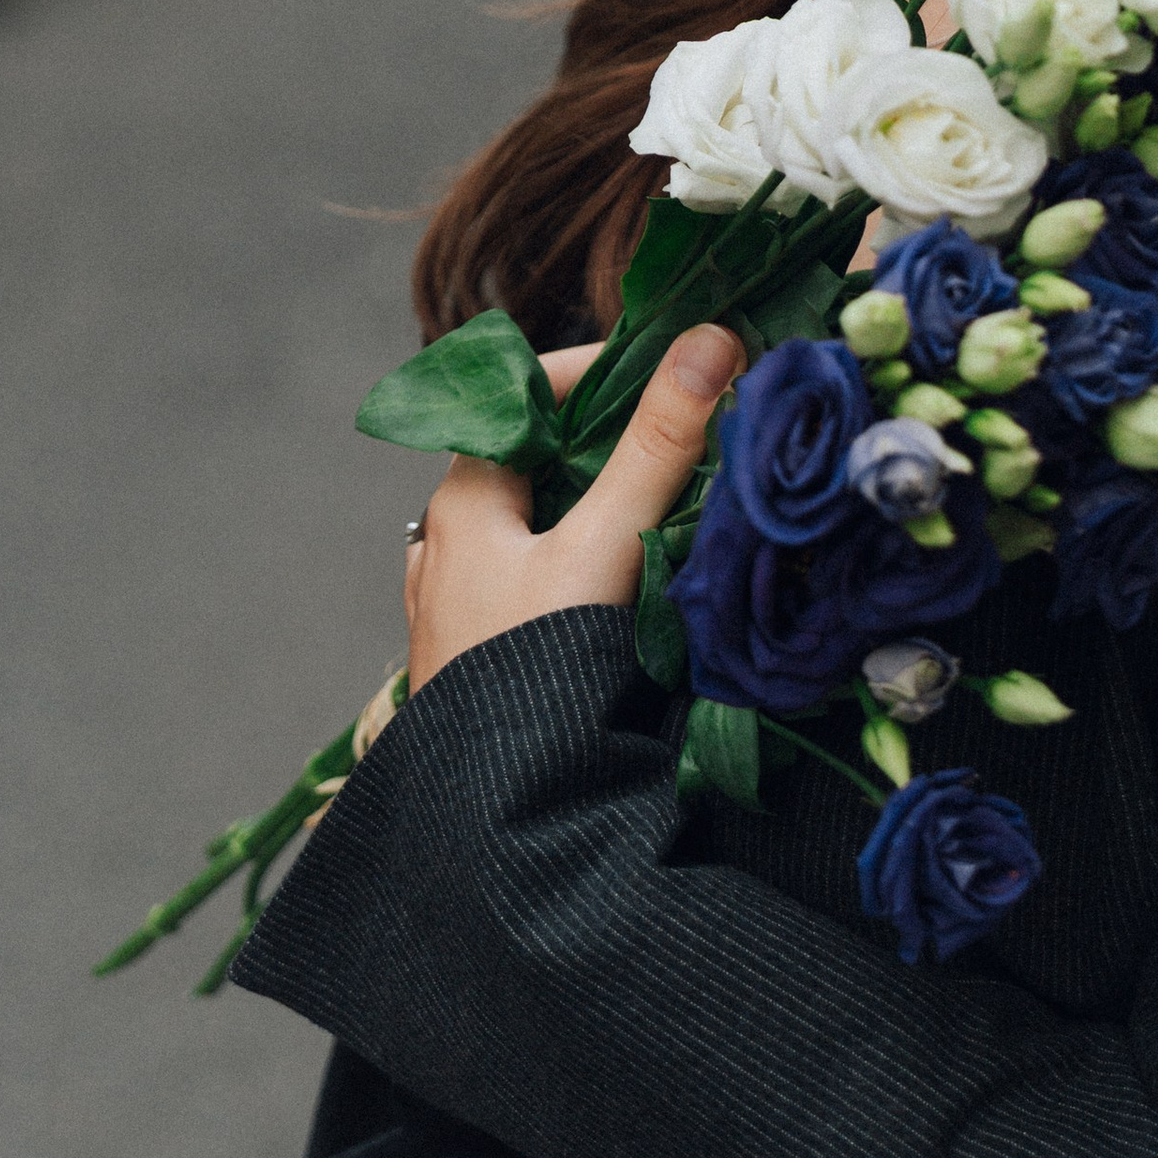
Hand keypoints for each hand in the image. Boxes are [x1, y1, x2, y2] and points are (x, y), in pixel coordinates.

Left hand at [402, 323, 743, 691]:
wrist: (488, 818)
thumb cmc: (533, 672)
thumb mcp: (603, 546)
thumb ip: (658, 447)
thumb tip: (711, 339)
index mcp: (462, 499)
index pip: (524, 393)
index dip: (600, 370)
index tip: (671, 374)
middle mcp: (446, 542)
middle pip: (531, 457)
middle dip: (608, 441)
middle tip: (684, 441)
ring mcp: (458, 602)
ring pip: (530, 521)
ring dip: (593, 504)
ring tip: (666, 508)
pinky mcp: (478, 654)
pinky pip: (529, 578)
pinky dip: (579, 561)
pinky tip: (625, 587)